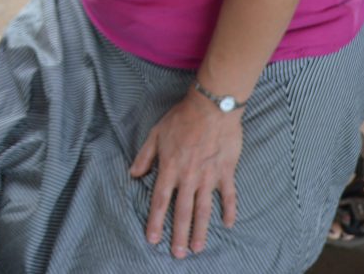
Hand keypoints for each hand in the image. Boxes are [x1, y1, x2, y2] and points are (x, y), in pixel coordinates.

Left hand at [129, 90, 242, 258]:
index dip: (156, 222)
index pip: (160, 201)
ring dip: (201, 231)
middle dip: (179, 235)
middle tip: (178, 254)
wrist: (212, 108)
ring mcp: (209, 177)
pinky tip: (228, 224)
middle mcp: (189, 177)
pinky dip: (229, 210)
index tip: (153, 239)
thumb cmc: (181, 118)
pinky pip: (229, 195)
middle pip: (182, 211)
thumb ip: (145, 156)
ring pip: (204, 209)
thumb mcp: (155, 134)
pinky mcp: (226, 172)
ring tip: (198, 249)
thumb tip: (134, 174)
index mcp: (170, 169)